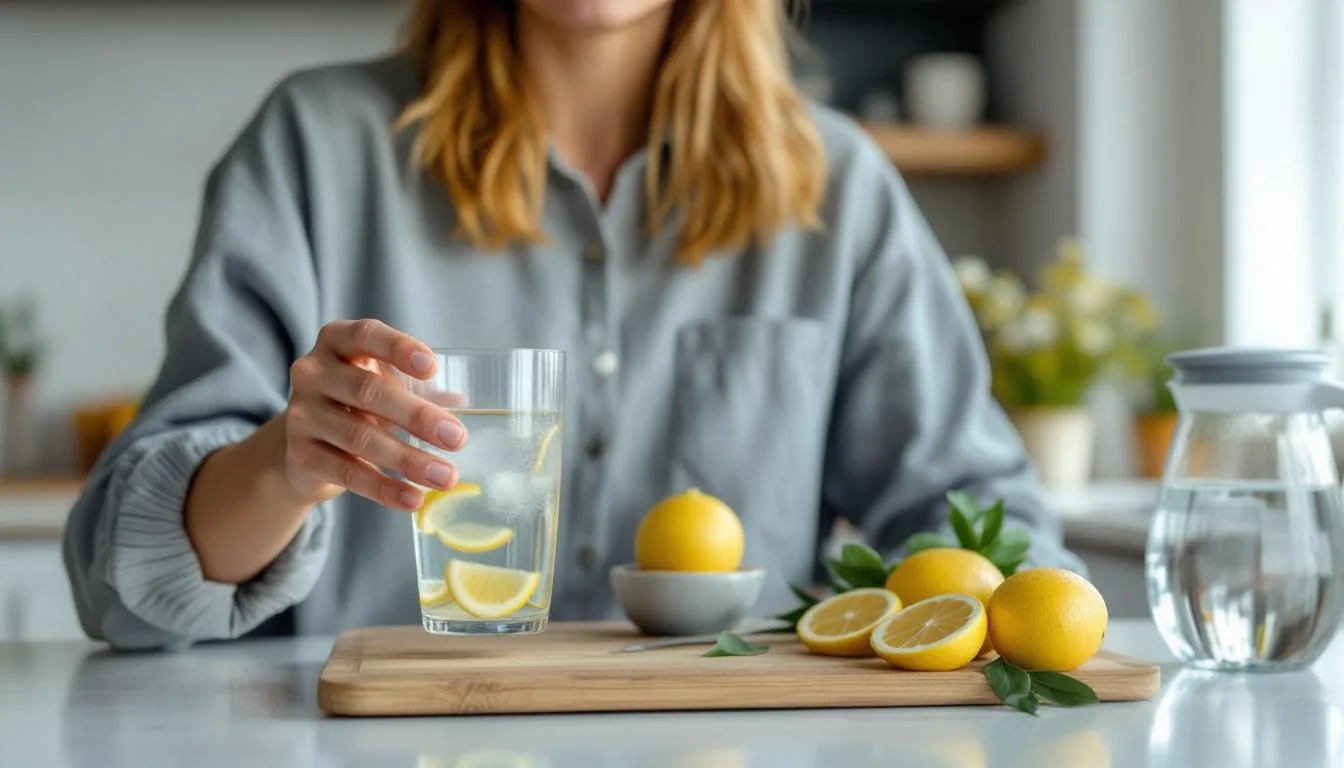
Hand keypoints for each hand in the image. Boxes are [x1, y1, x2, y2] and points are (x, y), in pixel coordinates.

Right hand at [281, 318, 464, 510]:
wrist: (301, 442)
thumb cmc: (355, 402)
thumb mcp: (381, 383)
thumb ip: (418, 388)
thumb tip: (464, 402)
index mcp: (337, 342)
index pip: (366, 335)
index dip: (399, 349)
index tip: (433, 368)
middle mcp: (312, 372)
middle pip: (368, 391)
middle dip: (417, 416)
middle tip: (457, 438)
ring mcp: (302, 414)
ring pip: (359, 437)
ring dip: (408, 459)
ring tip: (445, 476)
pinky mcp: (300, 455)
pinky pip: (348, 473)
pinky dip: (384, 488)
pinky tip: (414, 498)